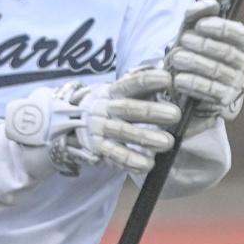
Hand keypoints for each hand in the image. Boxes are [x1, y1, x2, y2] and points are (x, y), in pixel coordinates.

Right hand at [5, 67, 180, 176]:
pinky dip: (132, 161)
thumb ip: (142, 87)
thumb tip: (172, 78)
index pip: (131, 84)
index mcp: (112, 92)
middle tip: (175, 114)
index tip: (168, 79)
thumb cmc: (108, 106)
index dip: (148, 80)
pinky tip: (148, 165)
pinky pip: (115, 157)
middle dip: (151, 112)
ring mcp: (100, 131)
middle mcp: (104, 110)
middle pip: (128, 109)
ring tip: (168, 143)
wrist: (68, 124)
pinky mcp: (98, 150)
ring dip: (145, 138)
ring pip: (123, 134)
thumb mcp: (118, 92)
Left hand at [166, 0, 243, 122]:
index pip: (239, 35)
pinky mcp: (224, 100)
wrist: (185, 84)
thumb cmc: (192, 52)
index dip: (222, 28)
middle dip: (203, 45)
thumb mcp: (191, 31)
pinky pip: (211, 91)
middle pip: (227, 53)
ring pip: (217, 71)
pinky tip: (178, 79)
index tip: (200, 25)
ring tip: (176, 58)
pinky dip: (194, 84)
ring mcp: (236, 83)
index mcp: (241, 44)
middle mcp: (243, 64)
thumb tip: (211, 4)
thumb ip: (198, 14)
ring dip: (195, 63)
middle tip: (183, 40)